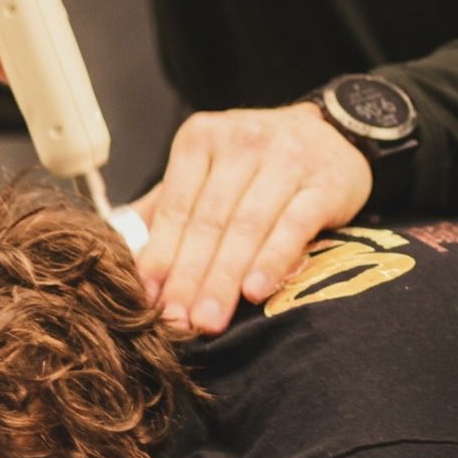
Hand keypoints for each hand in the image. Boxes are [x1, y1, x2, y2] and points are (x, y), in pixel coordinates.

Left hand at [132, 103, 372, 333]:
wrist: (334, 135)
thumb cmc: (258, 164)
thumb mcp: (209, 169)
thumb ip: (169, 206)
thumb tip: (123, 251)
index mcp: (201, 139)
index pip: (176, 207)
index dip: (161, 256)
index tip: (149, 299)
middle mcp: (242, 142)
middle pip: (209, 221)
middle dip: (190, 277)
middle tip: (177, 322)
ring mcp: (287, 159)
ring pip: (247, 227)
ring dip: (225, 279)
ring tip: (209, 320)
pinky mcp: (326, 182)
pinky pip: (294, 226)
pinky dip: (272, 261)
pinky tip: (256, 292)